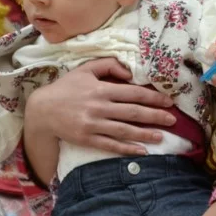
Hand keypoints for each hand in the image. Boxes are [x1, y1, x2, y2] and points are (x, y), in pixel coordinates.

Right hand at [24, 58, 175, 156]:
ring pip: (125, 130)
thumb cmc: (66, 88)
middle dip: (155, 116)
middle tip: (173, 120)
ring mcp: (93, 124)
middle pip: (133, 112)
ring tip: (162, 136)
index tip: (168, 102)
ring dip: (145, 134)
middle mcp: (99, 107)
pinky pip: (111, 145)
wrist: (42, 110)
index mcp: (101, 89)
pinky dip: (127, 149)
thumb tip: (130, 73)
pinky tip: (142, 151)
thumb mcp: (85, 69)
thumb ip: (108, 65)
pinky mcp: (87, 139)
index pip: (133, 93)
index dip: (153, 98)